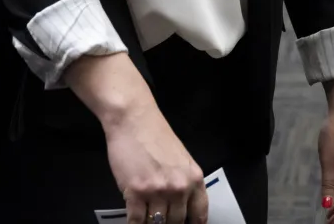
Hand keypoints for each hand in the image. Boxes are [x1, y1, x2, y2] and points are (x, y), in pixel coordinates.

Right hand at [103, 98, 207, 223]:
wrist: (134, 120)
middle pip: (176, 222)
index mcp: (195, 179)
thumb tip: (181, 209)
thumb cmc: (157, 137)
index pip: (200, 214)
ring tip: (148, 220)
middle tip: (161, 221)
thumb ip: (184, 184)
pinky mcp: (136, 193)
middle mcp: (180, 188)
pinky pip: (136, 221)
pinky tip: (133, 222)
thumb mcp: (181, 161)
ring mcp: (158, 191)